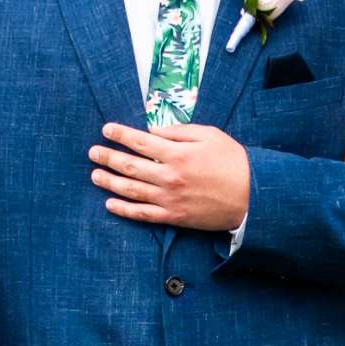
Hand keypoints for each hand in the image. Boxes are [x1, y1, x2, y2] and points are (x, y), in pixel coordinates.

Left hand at [90, 123, 250, 229]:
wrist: (251, 197)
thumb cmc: (233, 162)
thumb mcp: (210, 136)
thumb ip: (179, 132)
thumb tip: (153, 132)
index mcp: (177, 154)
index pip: (140, 142)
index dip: (120, 134)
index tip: (106, 129)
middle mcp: (168, 177)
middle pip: (130, 166)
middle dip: (108, 157)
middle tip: (93, 152)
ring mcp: (169, 199)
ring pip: (131, 190)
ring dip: (110, 181)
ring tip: (95, 175)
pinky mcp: (174, 216)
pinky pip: (143, 214)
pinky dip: (124, 209)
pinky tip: (110, 204)